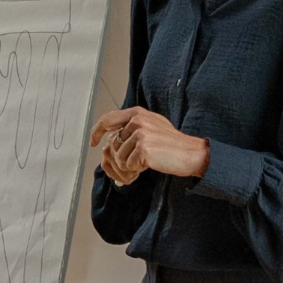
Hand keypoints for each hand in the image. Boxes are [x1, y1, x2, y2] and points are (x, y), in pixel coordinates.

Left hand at [90, 106, 208, 184]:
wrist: (190, 153)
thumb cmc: (171, 144)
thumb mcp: (152, 126)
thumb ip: (132, 127)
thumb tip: (109, 138)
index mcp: (137, 113)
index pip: (108, 119)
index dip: (96, 131)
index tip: (92, 142)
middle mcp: (137, 120)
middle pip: (112, 145)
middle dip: (120, 159)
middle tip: (135, 163)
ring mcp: (140, 134)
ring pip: (119, 158)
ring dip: (130, 165)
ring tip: (147, 161)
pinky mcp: (143, 149)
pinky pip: (128, 166)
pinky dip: (137, 170)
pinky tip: (150, 164)